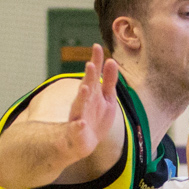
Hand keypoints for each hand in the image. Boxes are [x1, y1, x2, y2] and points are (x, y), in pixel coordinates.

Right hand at [64, 44, 120, 162]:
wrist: (83, 141)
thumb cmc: (96, 117)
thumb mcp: (106, 98)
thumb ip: (109, 81)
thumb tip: (112, 61)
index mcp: (92, 92)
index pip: (93, 74)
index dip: (96, 61)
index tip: (97, 46)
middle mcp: (84, 101)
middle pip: (87, 86)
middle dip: (89, 76)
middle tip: (91, 64)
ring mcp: (79, 115)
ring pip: (80, 105)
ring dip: (82, 97)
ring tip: (86, 88)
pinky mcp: (77, 131)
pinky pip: (77, 128)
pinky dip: (78, 126)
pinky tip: (81, 123)